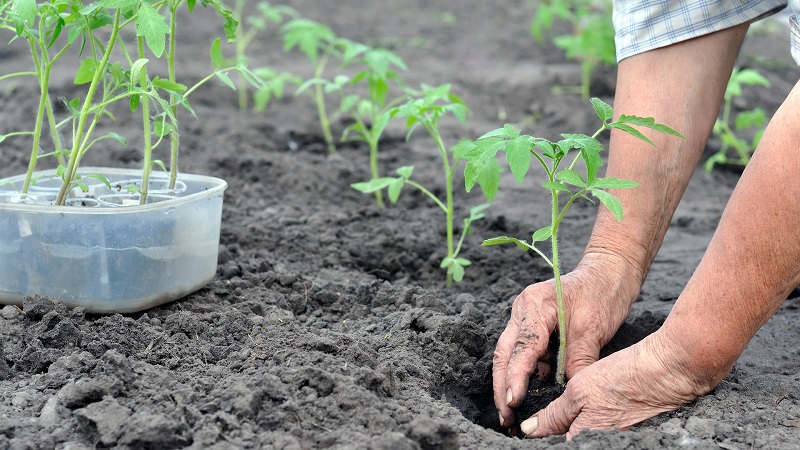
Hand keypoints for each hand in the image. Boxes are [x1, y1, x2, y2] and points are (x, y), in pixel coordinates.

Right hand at [493, 253, 641, 427]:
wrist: (610, 271)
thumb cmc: (603, 293)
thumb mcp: (593, 330)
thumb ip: (578, 361)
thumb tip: (569, 395)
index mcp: (534, 305)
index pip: (521, 348)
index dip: (515, 378)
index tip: (513, 402)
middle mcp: (522, 309)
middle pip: (505, 353)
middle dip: (502, 386)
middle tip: (505, 416)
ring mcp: (525, 316)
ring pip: (510, 354)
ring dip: (510, 381)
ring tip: (511, 411)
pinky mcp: (533, 325)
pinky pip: (525, 352)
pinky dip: (526, 372)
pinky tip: (529, 393)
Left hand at [519, 330, 704, 438]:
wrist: (667, 373)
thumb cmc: (623, 378)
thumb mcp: (579, 392)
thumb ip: (553, 416)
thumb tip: (529, 431)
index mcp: (584, 440)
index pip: (552, 445)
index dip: (539, 436)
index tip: (525, 427)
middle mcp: (600, 444)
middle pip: (567, 442)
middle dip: (553, 433)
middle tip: (542, 417)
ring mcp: (613, 441)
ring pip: (580, 436)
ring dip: (568, 428)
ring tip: (567, 410)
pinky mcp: (623, 434)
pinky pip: (596, 433)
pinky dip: (586, 423)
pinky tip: (587, 408)